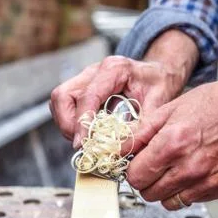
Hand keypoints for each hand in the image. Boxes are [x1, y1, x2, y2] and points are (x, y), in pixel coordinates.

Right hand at [51, 55, 186, 148]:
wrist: (158, 72)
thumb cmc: (159, 84)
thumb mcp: (158, 104)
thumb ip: (140, 126)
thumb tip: (118, 149)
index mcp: (114, 69)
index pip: (88, 96)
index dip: (81, 122)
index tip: (82, 144)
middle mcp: (94, 70)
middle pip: (63, 95)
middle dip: (67, 124)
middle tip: (82, 144)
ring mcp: (85, 77)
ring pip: (59, 99)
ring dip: (66, 123)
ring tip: (85, 139)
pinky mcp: (82, 86)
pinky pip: (65, 103)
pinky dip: (70, 121)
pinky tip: (87, 131)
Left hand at [127, 82, 217, 209]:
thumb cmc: (208, 104)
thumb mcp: (168, 110)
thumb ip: (141, 132)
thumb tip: (121, 147)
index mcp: (171, 143)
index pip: (135, 175)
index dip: (131, 168)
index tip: (134, 162)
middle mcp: (187, 166)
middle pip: (148, 192)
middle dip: (144, 178)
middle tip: (150, 163)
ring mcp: (203, 180)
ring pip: (167, 201)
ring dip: (162, 187)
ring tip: (169, 167)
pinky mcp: (216, 187)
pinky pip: (188, 200)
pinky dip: (182, 190)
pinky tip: (185, 171)